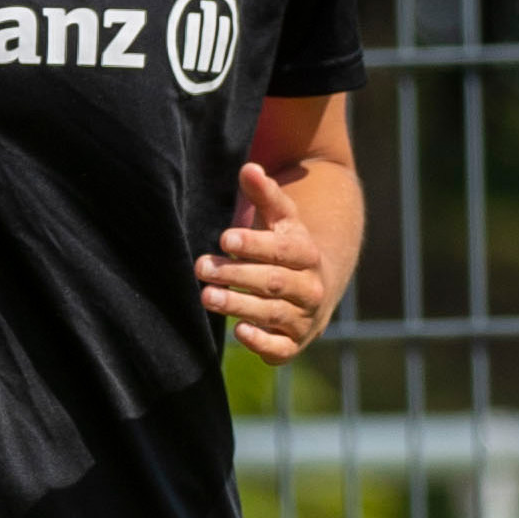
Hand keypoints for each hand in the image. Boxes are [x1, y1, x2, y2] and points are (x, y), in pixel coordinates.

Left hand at [203, 162, 337, 363]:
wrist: (317, 287)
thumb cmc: (286, 247)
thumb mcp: (280, 219)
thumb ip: (264, 194)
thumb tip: (249, 168)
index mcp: (307, 254)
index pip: (283, 250)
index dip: (256, 244)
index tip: (225, 237)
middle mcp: (309, 288)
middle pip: (274, 282)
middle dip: (237, 275)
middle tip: (201, 266)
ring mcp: (302, 318)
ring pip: (272, 313)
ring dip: (239, 305)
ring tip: (207, 296)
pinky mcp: (292, 343)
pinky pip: (280, 349)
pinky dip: (262, 343)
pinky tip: (238, 332)